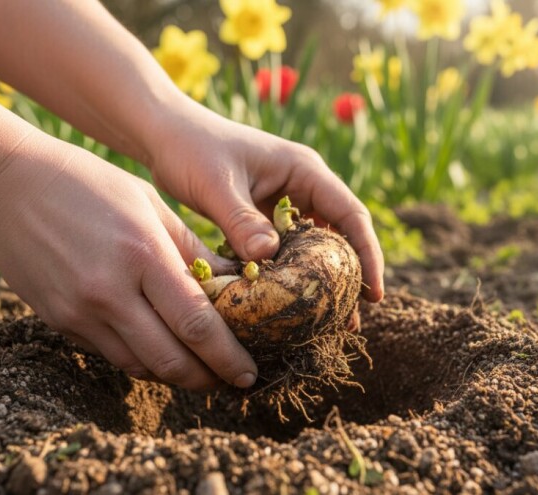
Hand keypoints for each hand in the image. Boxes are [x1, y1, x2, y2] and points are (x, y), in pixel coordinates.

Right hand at [0, 134, 256, 390]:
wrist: (7, 185)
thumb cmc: (89, 184)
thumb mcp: (150, 204)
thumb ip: (193, 250)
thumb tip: (236, 283)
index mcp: (143, 255)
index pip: (196, 324)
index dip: (228, 357)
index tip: (249, 373)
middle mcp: (110, 292)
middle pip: (170, 361)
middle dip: (208, 378)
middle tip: (231, 381)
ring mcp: (79, 312)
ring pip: (140, 366)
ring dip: (176, 375)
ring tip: (201, 368)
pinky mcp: (59, 322)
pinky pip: (110, 355)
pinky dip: (141, 360)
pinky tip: (159, 348)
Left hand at [144, 100, 384, 302]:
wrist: (164, 135)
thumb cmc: (191, 148)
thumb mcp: (216, 184)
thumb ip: (241, 220)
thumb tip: (269, 257)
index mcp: (304, 170)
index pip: (350, 214)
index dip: (367, 254)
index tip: (373, 293)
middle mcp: (302, 186)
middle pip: (339, 235)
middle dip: (349, 276)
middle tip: (351, 321)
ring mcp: (284, 203)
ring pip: (314, 247)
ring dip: (321, 281)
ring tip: (327, 323)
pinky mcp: (264, 218)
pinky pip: (287, 251)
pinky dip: (291, 276)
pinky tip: (287, 305)